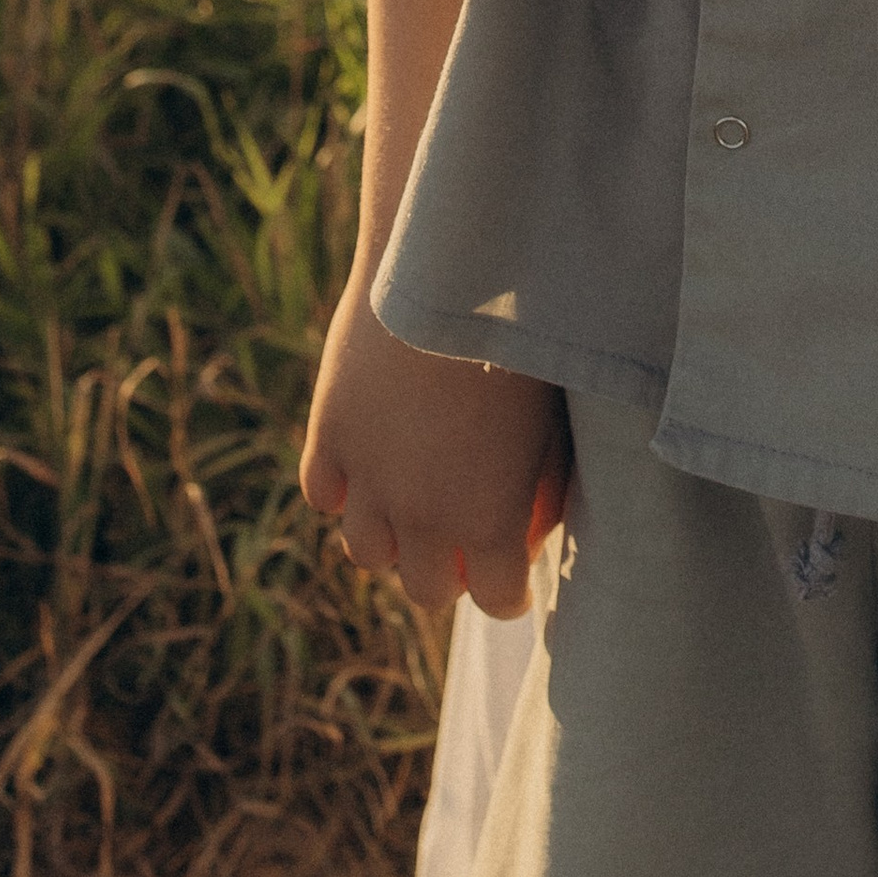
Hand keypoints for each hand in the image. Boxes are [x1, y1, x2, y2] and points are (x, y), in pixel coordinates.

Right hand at [301, 267, 568, 615]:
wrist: (453, 275)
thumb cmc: (522, 341)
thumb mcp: (554, 419)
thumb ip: (541, 482)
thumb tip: (539, 520)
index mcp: (489, 521)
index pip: (495, 601)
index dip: (507, 592)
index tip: (511, 574)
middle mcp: (423, 517)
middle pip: (425, 591)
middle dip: (446, 574)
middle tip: (459, 542)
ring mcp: (369, 480)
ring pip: (366, 552)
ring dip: (389, 537)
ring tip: (408, 504)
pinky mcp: (328, 436)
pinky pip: (323, 494)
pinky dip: (341, 487)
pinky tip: (365, 461)